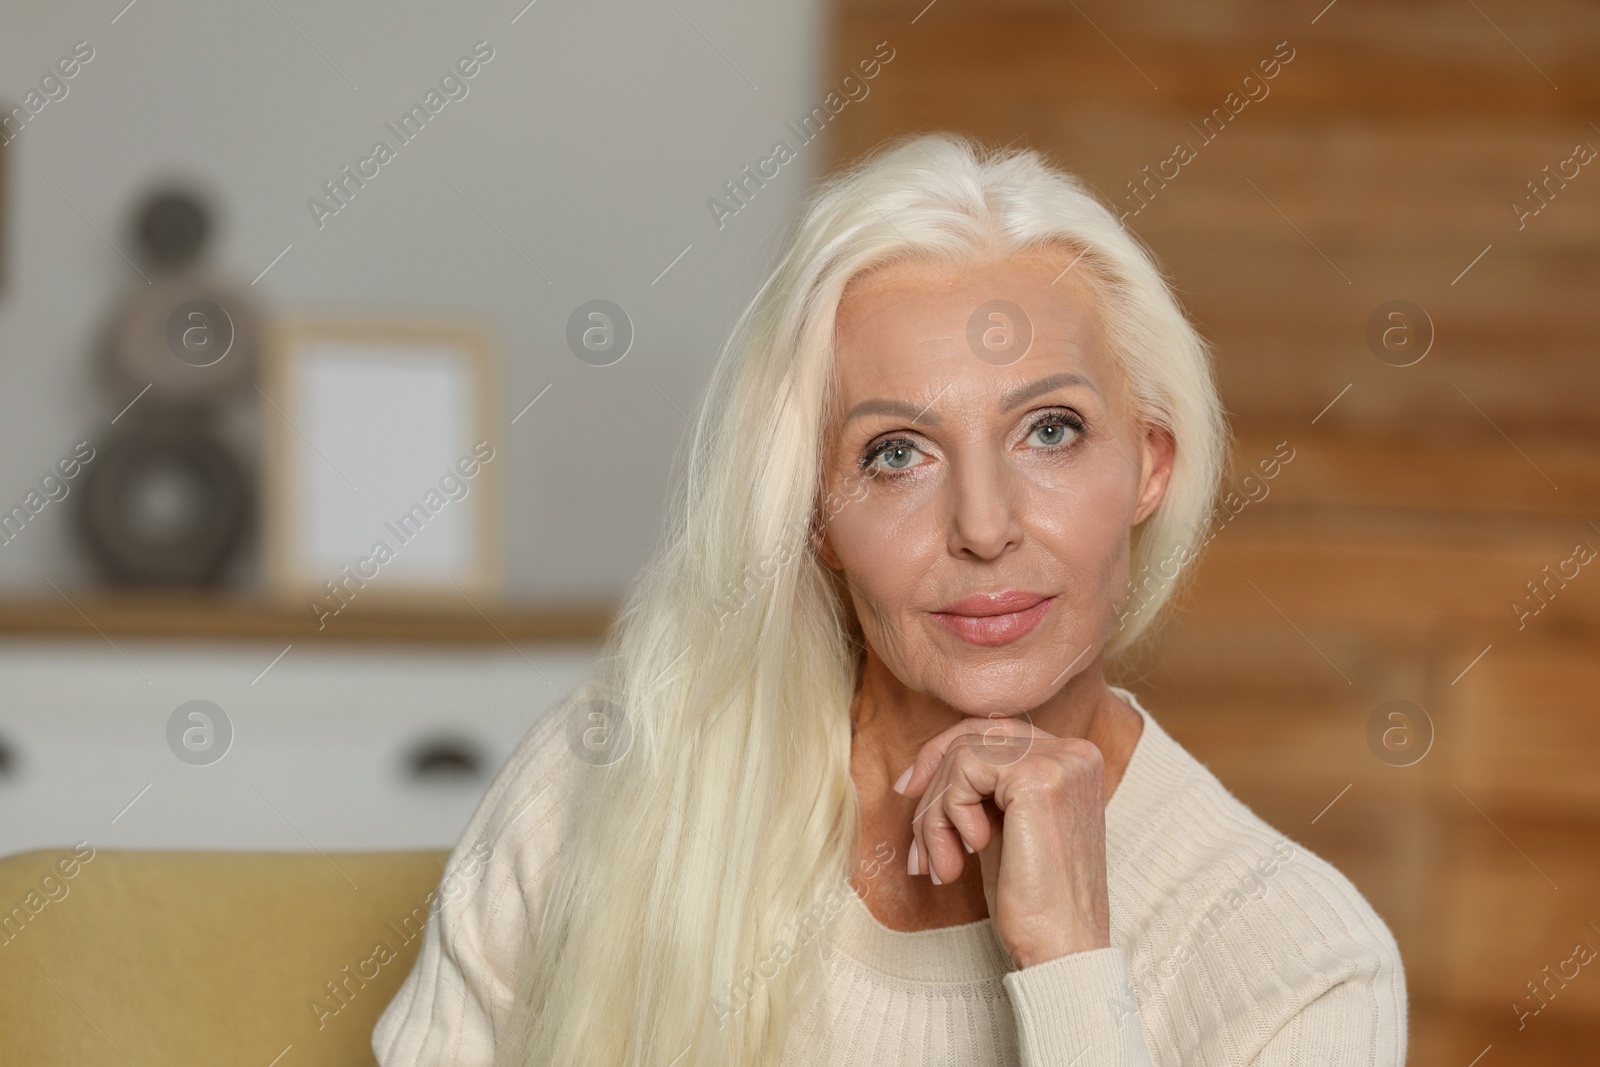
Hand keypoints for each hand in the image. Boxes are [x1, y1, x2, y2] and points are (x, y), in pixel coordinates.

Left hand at [895, 715, 1110, 968]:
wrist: (1061, 949)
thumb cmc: (1031, 900)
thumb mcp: (1002, 827)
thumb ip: (981, 789)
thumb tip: (920, 768)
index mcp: (1072, 760)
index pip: (992, 730)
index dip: (942, 756)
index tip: (909, 792)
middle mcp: (1074, 752)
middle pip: (973, 734)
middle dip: (933, 785)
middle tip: (921, 845)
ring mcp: (1060, 762)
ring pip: (961, 754)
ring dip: (936, 813)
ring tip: (942, 864)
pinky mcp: (1038, 780)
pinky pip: (963, 769)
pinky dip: (948, 813)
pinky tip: (967, 855)